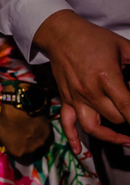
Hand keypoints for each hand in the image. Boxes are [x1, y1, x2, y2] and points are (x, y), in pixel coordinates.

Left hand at [0, 102, 51, 161]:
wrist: (20, 108)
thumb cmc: (5, 121)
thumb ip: (0, 142)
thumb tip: (4, 143)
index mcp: (18, 153)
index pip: (20, 160)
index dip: (17, 154)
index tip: (15, 147)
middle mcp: (32, 151)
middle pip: (31, 154)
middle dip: (27, 149)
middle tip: (24, 140)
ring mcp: (43, 142)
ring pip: (40, 146)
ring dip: (36, 142)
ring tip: (32, 134)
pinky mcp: (49, 133)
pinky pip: (46, 137)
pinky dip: (42, 135)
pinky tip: (37, 128)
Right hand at [32, 10, 129, 152]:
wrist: (61, 35)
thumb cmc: (94, 39)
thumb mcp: (124, 47)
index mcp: (106, 78)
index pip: (127, 107)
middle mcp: (90, 92)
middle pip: (117, 118)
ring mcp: (76, 98)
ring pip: (94, 128)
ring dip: (111, 137)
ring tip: (126, 140)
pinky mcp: (66, 100)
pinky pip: (67, 124)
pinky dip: (72, 138)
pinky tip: (78, 150)